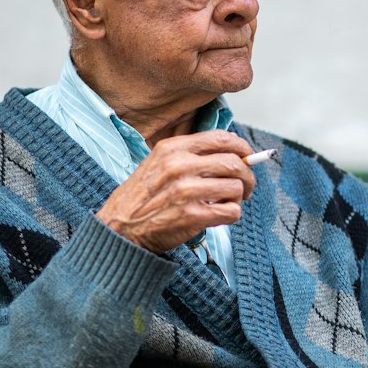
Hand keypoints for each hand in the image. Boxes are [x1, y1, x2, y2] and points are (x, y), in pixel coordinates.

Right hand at [96, 130, 256, 252]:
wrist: (120, 228)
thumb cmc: (142, 197)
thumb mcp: (159, 163)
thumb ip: (192, 156)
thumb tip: (233, 154)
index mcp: (173, 148)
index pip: (222, 139)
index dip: (243, 148)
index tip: (248, 157)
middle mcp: (180, 166)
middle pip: (235, 163)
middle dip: (248, 176)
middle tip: (246, 187)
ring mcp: (186, 191)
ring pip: (236, 188)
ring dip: (238, 198)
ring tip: (226, 203)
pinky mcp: (192, 215)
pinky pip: (231, 212)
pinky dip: (232, 214)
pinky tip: (220, 215)